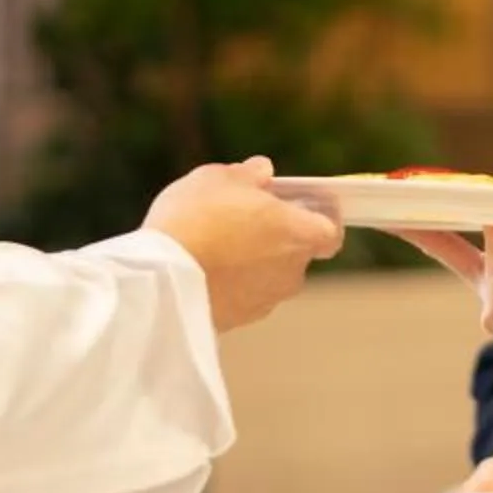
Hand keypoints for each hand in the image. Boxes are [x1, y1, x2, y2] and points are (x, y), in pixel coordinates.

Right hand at [143, 157, 345, 330]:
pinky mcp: (238, 320)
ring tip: (214, 246)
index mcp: (297, 233)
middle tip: (242, 221)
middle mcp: (291, 271)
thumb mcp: (218, 179)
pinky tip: (202, 270)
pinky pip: (242, 297)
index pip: (330, 232)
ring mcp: (265, 300)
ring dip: (251, 264)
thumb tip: (263, 172)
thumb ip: (248, 175)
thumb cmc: (195, 220)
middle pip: (295, 254)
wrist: (162, 279)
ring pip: (268, 277)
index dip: (318, 219)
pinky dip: (231, 285)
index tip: (298, 207)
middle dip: (276, 239)